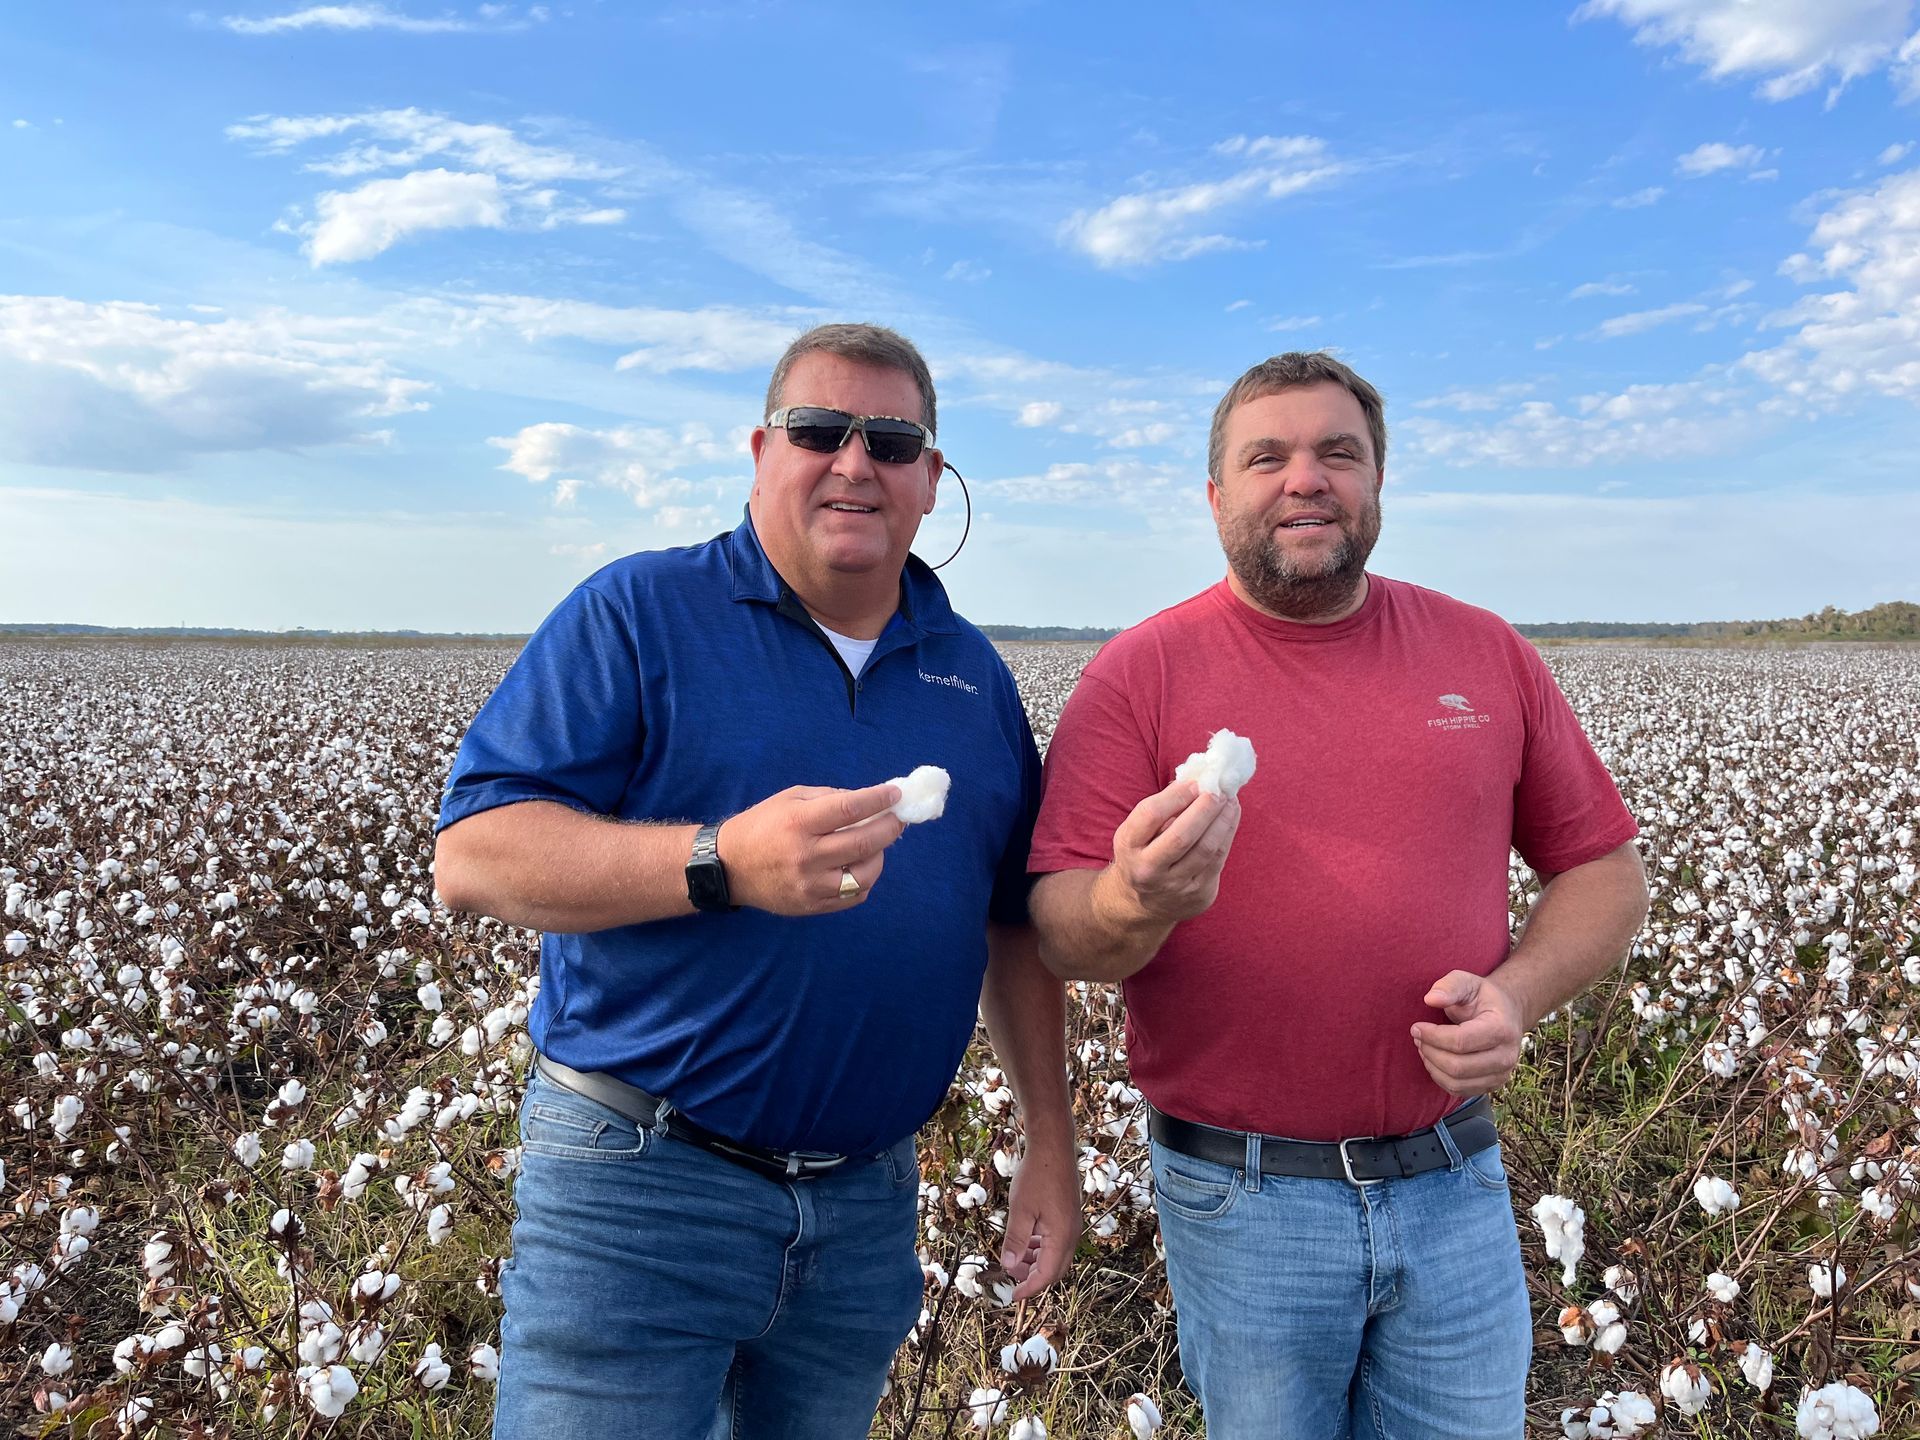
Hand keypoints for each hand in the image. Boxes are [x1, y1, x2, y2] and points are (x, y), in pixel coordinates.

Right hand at [717, 784, 903, 914]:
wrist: (729, 868)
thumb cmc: (762, 826)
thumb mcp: (789, 799)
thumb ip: (829, 797)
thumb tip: (868, 801)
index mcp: (798, 823)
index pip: (849, 808)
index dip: (878, 800)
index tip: (896, 794)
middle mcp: (806, 855)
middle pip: (864, 842)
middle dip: (890, 827)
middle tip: (898, 818)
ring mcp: (810, 885)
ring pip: (865, 873)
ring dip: (879, 855)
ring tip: (876, 844)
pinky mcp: (812, 906)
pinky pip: (854, 896)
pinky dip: (864, 879)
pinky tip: (859, 866)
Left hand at [999, 1134, 1080, 1299]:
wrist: (1053, 1147)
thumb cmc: (1037, 1176)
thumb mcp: (1020, 1209)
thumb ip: (1016, 1240)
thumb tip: (1009, 1266)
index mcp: (1061, 1236)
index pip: (1046, 1275)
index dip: (1029, 1288)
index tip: (1012, 1296)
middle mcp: (1071, 1234)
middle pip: (1055, 1270)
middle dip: (1033, 1278)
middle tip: (1011, 1279)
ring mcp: (1071, 1225)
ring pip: (1055, 1256)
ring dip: (1035, 1263)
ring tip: (1013, 1259)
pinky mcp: (1067, 1217)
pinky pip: (1056, 1242)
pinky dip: (1040, 1248)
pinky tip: (1025, 1242)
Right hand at [1097, 779, 1240, 926]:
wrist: (1141, 903)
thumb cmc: (1142, 853)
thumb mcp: (1138, 830)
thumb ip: (1163, 806)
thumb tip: (1196, 777)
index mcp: (1128, 846)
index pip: (1150, 815)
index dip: (1176, 795)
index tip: (1197, 781)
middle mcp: (1148, 870)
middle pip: (1181, 836)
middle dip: (1205, 809)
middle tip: (1220, 789)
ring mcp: (1175, 887)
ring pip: (1206, 850)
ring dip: (1223, 820)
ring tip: (1231, 800)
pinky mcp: (1198, 895)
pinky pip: (1218, 861)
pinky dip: (1228, 834)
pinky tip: (1231, 816)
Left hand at [1410, 970, 1525, 1096]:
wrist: (1506, 1014)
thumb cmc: (1482, 997)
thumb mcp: (1467, 981)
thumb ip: (1449, 986)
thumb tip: (1430, 999)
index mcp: (1502, 1028)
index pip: (1461, 1041)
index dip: (1433, 1036)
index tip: (1416, 1026)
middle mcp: (1506, 1056)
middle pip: (1458, 1066)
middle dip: (1430, 1051)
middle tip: (1417, 1037)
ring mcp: (1501, 1074)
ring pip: (1456, 1082)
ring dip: (1432, 1066)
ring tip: (1423, 1047)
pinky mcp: (1491, 1085)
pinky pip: (1459, 1091)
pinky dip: (1439, 1077)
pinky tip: (1434, 1060)